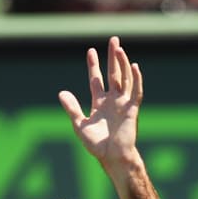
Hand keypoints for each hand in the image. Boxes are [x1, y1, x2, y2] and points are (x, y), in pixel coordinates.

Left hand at [58, 37, 142, 170]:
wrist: (113, 158)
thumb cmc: (97, 146)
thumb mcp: (79, 125)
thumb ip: (71, 109)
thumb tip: (61, 93)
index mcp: (99, 103)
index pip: (96, 79)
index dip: (94, 66)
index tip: (91, 51)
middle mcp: (112, 100)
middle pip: (113, 74)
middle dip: (113, 57)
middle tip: (113, 40)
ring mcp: (123, 104)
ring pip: (124, 79)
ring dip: (122, 64)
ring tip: (119, 49)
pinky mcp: (132, 110)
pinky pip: (135, 91)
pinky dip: (136, 79)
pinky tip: (134, 66)